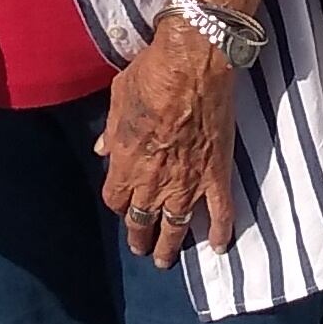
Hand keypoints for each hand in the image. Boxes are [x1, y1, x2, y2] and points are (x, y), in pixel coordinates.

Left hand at [95, 21, 241, 264]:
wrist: (193, 63)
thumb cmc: (151, 75)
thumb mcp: (118, 98)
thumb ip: (111, 131)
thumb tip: (102, 149)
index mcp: (126, 162)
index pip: (115, 199)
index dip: (118, 205)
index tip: (121, 207)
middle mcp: (153, 180)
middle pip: (142, 221)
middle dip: (140, 237)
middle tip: (142, 249)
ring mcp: (187, 181)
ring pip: (176, 227)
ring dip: (170, 246)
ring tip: (166, 260)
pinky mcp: (217, 174)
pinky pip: (220, 212)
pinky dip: (220, 231)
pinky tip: (218, 247)